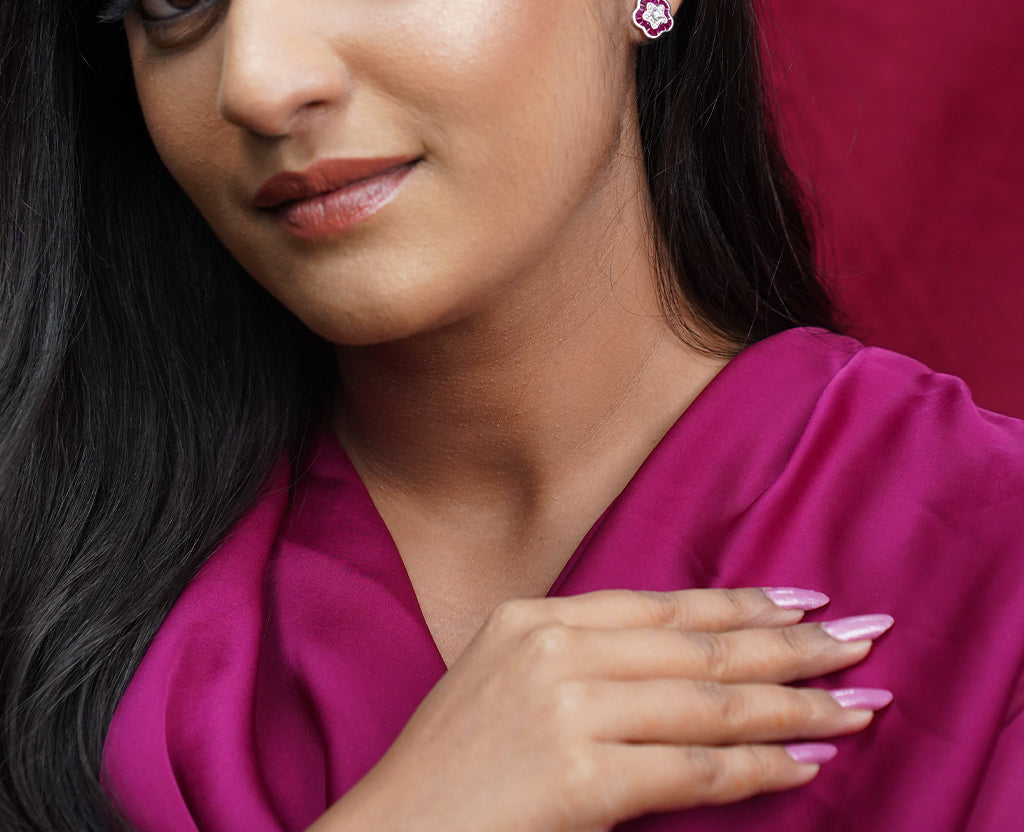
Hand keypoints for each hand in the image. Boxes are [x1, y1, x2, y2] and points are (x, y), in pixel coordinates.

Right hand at [310, 588, 891, 831]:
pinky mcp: (581, 776)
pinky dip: (757, 766)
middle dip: (791, 643)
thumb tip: (683, 663)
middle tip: (864, 638)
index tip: (804, 603)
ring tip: (858, 702)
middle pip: (700, 643)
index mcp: (533, 616)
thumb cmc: (449, 772)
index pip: (663, 606)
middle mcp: (553, 647)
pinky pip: (694, 769)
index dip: (741, 604)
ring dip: (795, 705)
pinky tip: (805, 762)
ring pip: (711, 701)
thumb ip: (583, 661)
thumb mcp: (507, 684)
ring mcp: (566, 707)